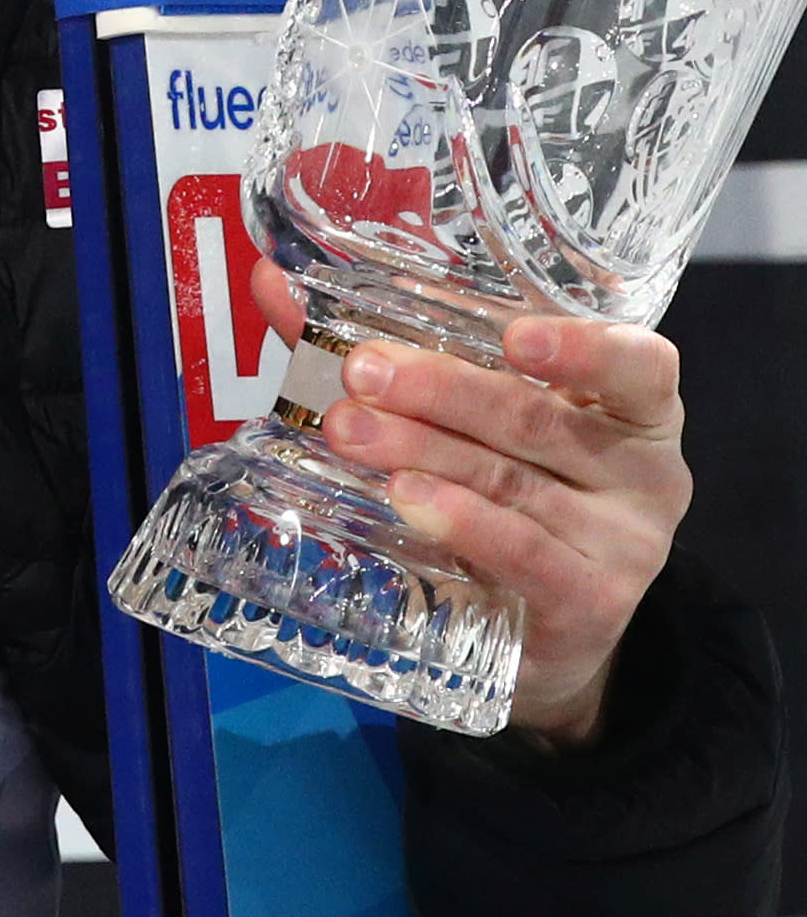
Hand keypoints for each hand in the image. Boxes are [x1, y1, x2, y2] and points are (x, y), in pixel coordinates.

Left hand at [261, 256, 686, 743]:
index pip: (637, 366)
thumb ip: (384, 350)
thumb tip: (273, 280)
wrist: (542, 636)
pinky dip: (462, 521)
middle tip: (361, 371)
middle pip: (538, 419)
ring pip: (512, 482)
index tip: (512, 335)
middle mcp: (643, 474)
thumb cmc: (505, 499)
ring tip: (349, 430)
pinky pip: (523, 552)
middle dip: (441, 389)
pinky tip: (407, 498)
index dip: (583, 347)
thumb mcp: (470, 425)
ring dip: (423, 450)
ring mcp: (625, 544)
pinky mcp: (592, 602)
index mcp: (631, 411)